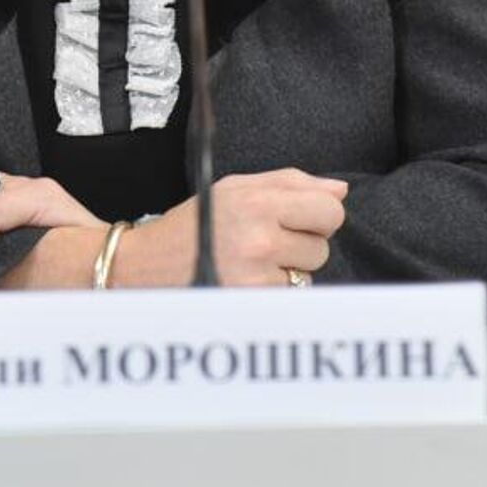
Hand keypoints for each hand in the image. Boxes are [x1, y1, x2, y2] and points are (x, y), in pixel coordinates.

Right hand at [123, 168, 347, 286]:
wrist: (146, 265)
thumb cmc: (195, 223)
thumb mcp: (236, 188)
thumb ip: (291, 183)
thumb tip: (340, 190)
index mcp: (256, 201)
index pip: (329, 210)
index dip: (319, 215)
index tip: (301, 218)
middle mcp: (259, 238)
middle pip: (322, 246)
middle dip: (302, 244)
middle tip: (267, 240)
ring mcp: (256, 275)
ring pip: (309, 274)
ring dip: (289, 270)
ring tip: (252, 261)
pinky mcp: (252, 303)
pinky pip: (288, 295)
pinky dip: (273, 290)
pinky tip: (245, 280)